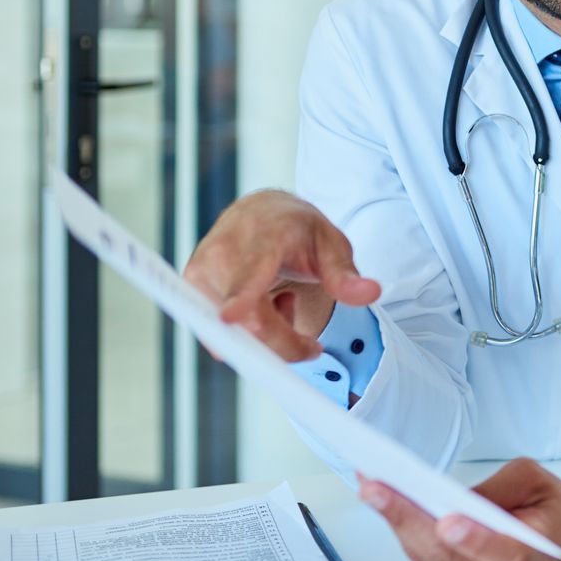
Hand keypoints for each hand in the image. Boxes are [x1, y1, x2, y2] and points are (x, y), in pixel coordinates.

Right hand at [182, 190, 378, 361]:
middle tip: (312, 346)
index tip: (229, 315)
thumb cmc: (297, 230)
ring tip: (281, 302)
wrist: (260, 214)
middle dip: (283, 344)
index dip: (239, 296)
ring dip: (266, 336)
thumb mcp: (331, 244)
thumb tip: (371, 293)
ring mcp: (200, 272)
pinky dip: (247, 333)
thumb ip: (346, 275)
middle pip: (248, 321)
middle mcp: (223, 253)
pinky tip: (260, 307)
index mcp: (263, 237)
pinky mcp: (189, 289)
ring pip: (232, 334)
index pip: (249, 272)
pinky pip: (221, 335)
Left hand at [358, 458, 560, 560]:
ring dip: (397, 523)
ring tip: (372, 488)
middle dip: (410, 519)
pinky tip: (384, 504)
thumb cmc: (544, 506)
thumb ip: (500, 488)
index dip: (477, 542)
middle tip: (379, 488)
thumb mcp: (533, 479)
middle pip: (451, 558)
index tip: (448, 522)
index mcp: (535, 557)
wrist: (554, 538)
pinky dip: (402, 532)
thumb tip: (457, 497)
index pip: (507, 557)